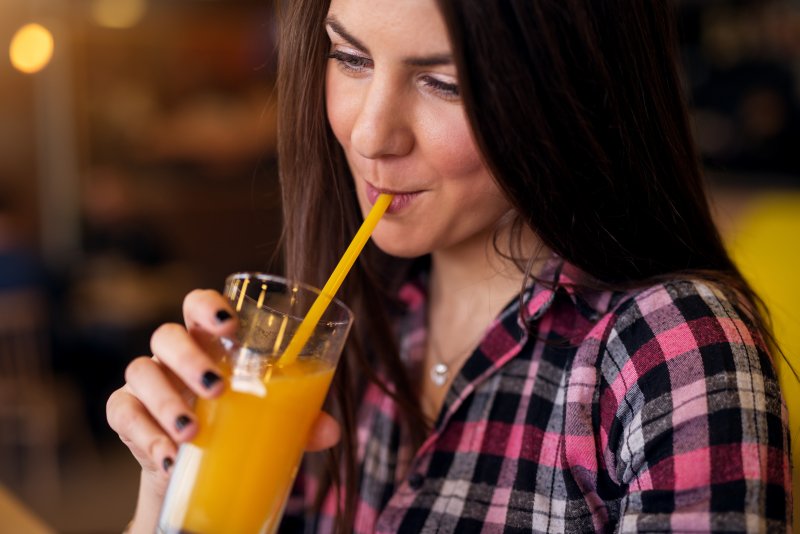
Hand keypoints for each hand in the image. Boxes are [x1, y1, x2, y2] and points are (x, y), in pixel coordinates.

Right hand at [106, 289, 340, 530]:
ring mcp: (146, 383)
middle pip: (167, 335)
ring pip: (140, 371)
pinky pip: (122, 413)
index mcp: (209, 342)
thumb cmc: (236, 423)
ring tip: (193, 432)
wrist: (193, 467)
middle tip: (218, 388)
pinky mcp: (127, 415)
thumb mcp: (269, 418)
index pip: (198, 304)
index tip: (230, 324)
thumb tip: (331, 432)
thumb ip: (299, 419)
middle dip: (189, 358)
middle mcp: (173, 355)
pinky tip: (169, 457)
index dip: (208, 306)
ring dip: (166, 400)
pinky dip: (145, 435)